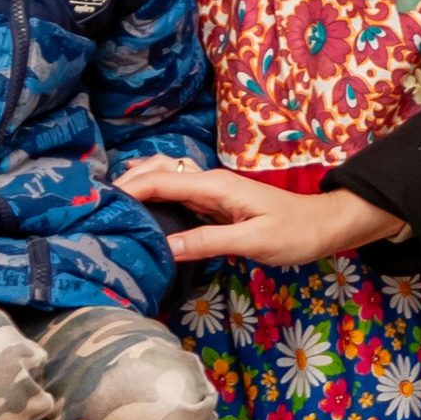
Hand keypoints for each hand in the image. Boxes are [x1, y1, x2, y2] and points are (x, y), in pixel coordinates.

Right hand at [115, 154, 406, 266]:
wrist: (326, 226)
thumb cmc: (295, 233)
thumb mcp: (253, 242)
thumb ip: (208, 241)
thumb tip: (165, 247)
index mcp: (215, 185)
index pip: (160, 180)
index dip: (127, 188)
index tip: (96, 201)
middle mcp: (209, 183)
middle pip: (157, 173)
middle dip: (126, 183)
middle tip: (94, 206)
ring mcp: (212, 193)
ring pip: (166, 182)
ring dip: (138, 190)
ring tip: (110, 211)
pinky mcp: (215, 206)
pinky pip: (178, 198)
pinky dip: (155, 202)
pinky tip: (143, 219)